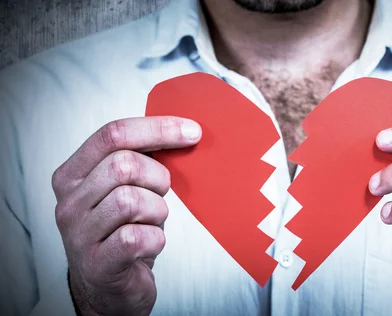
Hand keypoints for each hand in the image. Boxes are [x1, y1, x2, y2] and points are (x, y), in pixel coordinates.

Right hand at [52, 117, 200, 314]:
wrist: (109, 287)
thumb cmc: (124, 231)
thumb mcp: (126, 189)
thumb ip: (139, 161)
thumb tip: (183, 131)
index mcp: (73, 174)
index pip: (112, 134)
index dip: (157, 128)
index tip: (192, 131)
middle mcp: (69, 201)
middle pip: (123, 165)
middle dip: (157, 177)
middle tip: (161, 194)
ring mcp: (78, 234)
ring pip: (131, 200)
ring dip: (157, 211)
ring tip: (151, 222)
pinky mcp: (97, 263)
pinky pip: (137, 237)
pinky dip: (156, 239)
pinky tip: (149, 243)